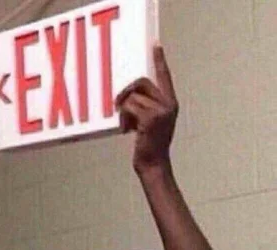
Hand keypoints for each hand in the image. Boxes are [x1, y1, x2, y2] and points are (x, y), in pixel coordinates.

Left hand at [115, 44, 177, 174]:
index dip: (159, 60)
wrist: (153, 165)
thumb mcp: (150, 123)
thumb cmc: (149, 146)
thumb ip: (146, 107)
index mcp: (171, 103)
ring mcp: (161, 111)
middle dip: (125, 92)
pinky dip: (123, 118)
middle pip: (141, 82)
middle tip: (117, 104)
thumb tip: (128, 97)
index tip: (155, 46)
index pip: (165, 76)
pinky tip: (126, 131)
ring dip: (123, 111)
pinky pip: (128, 108)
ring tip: (127, 126)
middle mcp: (168, 104)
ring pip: (132, 98)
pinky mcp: (150, 119)